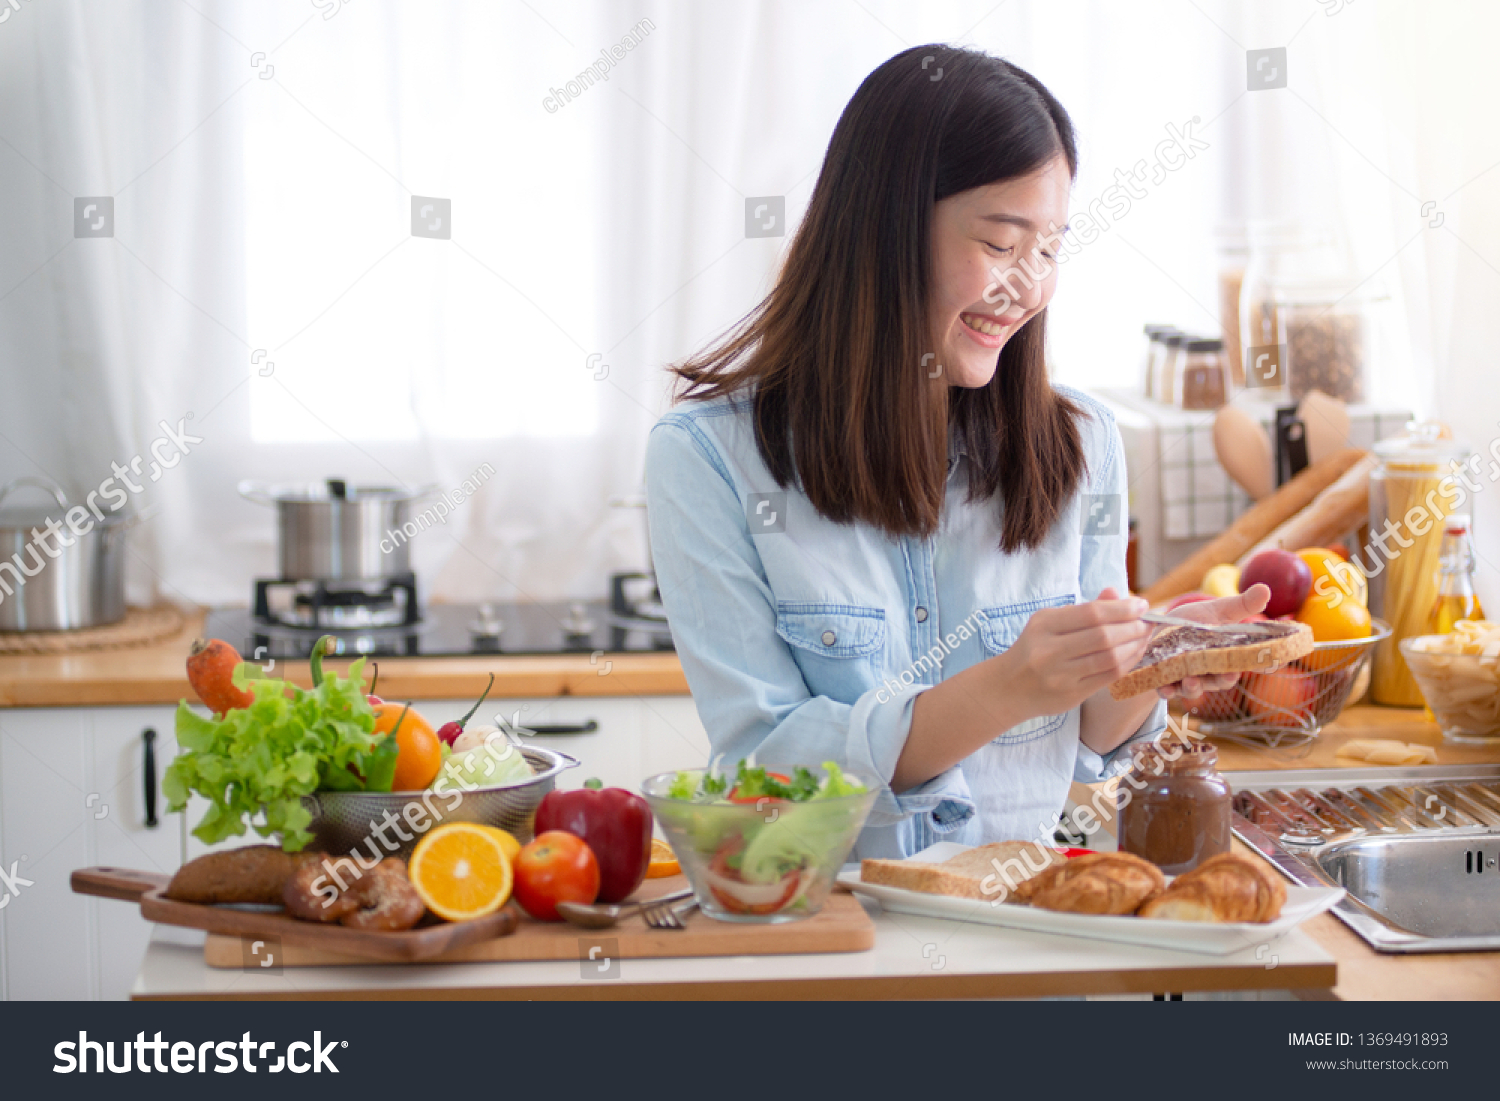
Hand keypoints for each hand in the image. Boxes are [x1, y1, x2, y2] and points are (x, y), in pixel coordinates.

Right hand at [996, 588, 1152, 718]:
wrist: (1007, 688)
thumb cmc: (1034, 649)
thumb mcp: (1050, 623)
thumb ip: (1084, 610)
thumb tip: (1118, 594)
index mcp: (1044, 625)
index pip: (1091, 613)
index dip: (1122, 609)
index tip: (1141, 605)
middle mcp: (1049, 650)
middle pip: (1104, 636)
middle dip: (1134, 627)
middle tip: (1148, 622)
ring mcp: (1059, 676)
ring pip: (1110, 659)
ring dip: (1135, 646)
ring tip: (1145, 636)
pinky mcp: (1070, 695)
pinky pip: (1108, 677)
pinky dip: (1128, 663)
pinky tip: (1134, 653)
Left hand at [1151, 583, 1270, 699]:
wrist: (1161, 627)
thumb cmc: (1195, 620)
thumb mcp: (1218, 611)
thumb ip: (1242, 604)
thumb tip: (1265, 589)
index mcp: (1230, 655)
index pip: (1253, 663)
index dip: (1265, 665)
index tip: (1274, 663)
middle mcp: (1212, 672)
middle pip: (1223, 681)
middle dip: (1225, 679)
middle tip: (1229, 674)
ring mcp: (1189, 678)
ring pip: (1195, 688)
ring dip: (1194, 687)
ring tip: (1191, 680)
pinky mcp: (1167, 681)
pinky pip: (1168, 690)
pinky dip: (1167, 690)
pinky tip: (1165, 688)